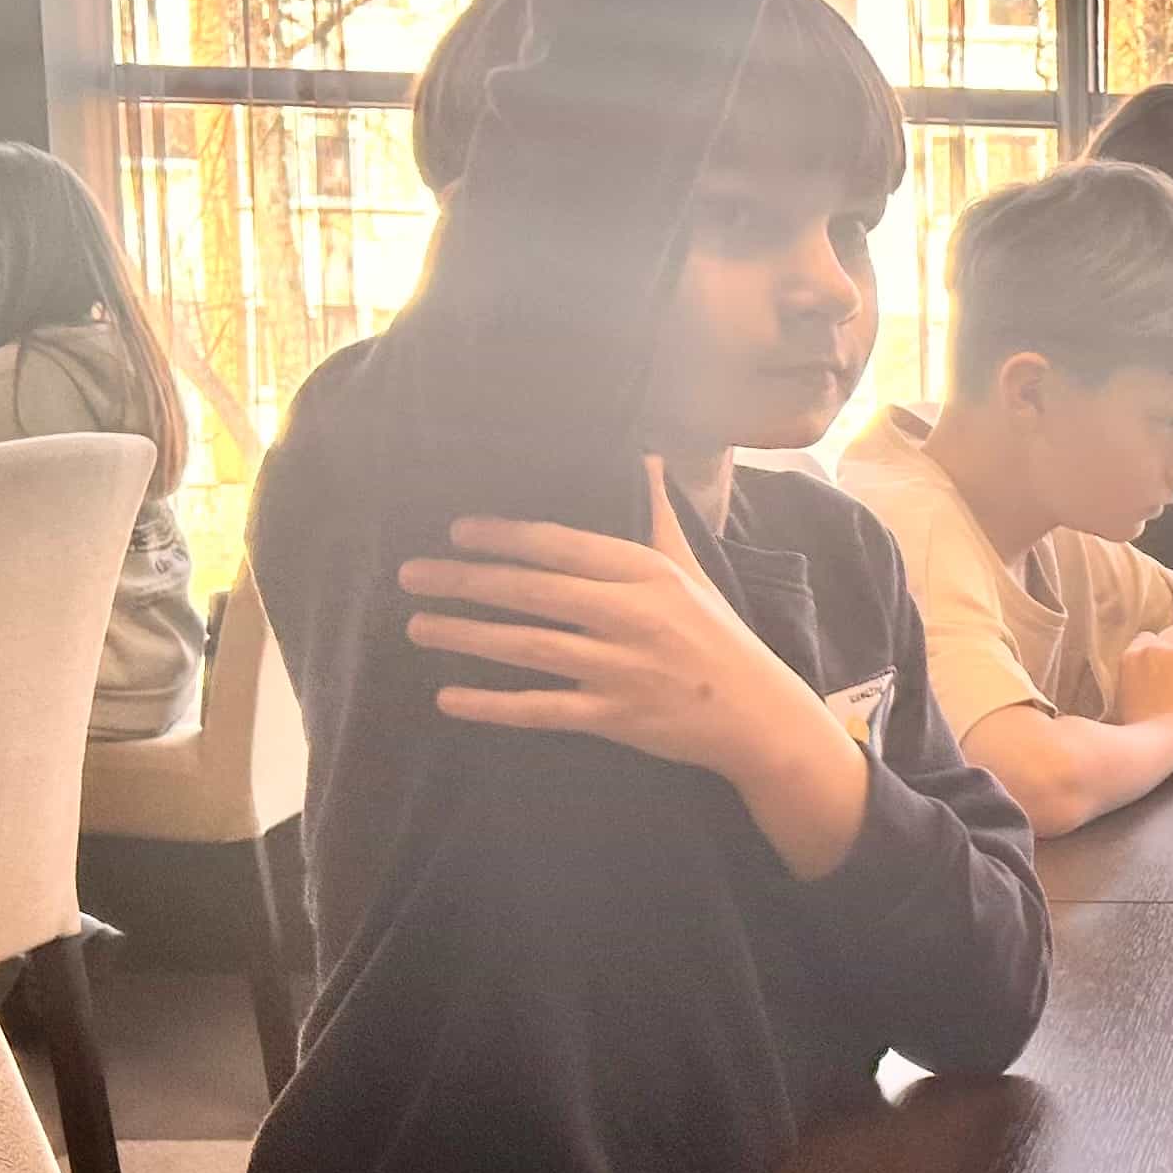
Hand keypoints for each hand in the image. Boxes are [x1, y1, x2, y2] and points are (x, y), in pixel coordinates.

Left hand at [403, 457, 866, 874]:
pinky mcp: (615, 717)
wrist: (759, 715)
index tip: (457, 530)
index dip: (507, 537)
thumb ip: (659, 517)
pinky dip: (493, 705)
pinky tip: (449, 698)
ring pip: (530, 648)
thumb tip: (648, 455)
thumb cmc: (719, 637)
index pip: (566, 546)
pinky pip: (542, 709)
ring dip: (468, 636)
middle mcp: (634, 617)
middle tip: (413, 574)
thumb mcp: (694, 570)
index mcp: (649, 574)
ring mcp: (623, 670)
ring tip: (418, 626)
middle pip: (536, 593)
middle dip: (469, 581)